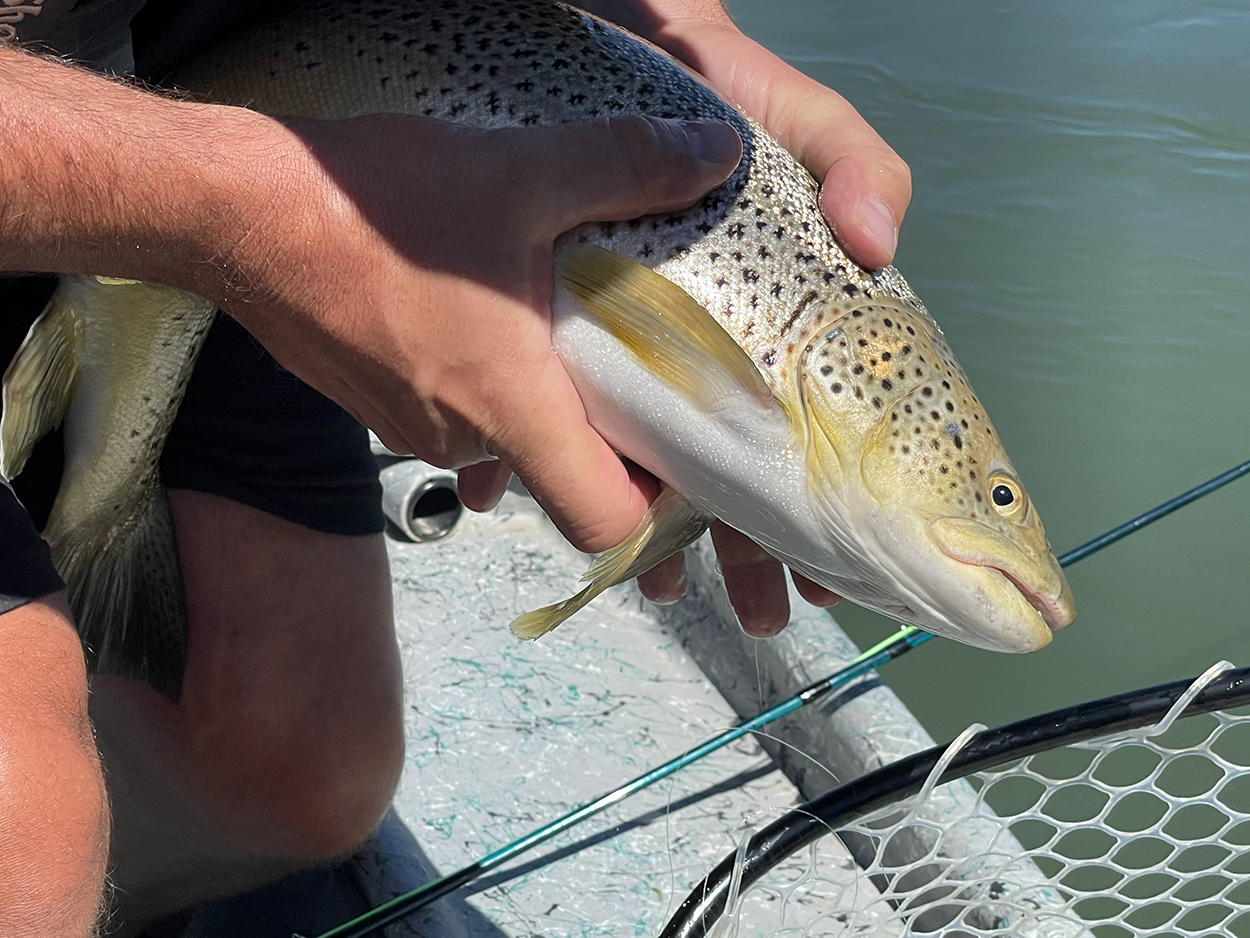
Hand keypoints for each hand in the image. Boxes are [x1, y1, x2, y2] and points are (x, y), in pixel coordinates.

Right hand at [225, 114, 740, 554]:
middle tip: (639, 366)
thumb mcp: (525, 173)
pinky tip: (487, 321)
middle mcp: (464, 441)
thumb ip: (629, 167)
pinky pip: (457, 413)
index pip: (605, 524)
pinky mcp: (379, 405)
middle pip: (563, 478)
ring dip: (541, 401)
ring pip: (508, 441)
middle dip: (606, 434)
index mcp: (512, 412)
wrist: (239, 211)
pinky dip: (486, 384)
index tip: (677, 455)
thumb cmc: (376, 208)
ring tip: (564, 334)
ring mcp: (414, 430)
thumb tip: (719, 156)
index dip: (655, 507)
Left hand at [569, 1, 911, 632]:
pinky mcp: (558, 328)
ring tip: (657, 586)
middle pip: (731, 465)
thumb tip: (879, 241)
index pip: (801, 432)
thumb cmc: (716, 89)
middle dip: (746, 544)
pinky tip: (504, 496)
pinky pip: (541, 403)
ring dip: (642, 526)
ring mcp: (629, 343)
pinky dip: (520, 454)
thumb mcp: (797, 117)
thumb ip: (856, 162)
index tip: (827, 576)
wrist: (616, 54)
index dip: (819, 504)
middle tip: (761, 615)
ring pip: (637, 456)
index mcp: (765, 323)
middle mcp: (701, 344)